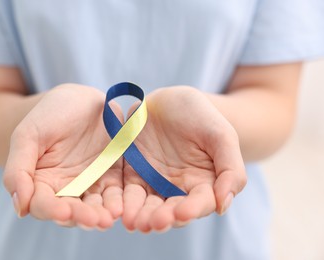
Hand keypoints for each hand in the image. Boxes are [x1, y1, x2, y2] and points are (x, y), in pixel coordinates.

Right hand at [3, 84, 123, 229]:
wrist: (80, 99)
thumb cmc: (49, 114)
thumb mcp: (28, 135)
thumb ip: (18, 169)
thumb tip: (20, 207)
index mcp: (41, 182)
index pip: (43, 205)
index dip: (52, 211)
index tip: (64, 212)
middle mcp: (65, 189)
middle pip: (71, 212)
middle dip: (82, 217)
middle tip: (95, 220)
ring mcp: (90, 184)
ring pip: (94, 207)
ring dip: (101, 215)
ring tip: (109, 218)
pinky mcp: (111, 176)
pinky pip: (115, 193)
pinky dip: (118, 202)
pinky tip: (122, 206)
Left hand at [122, 86, 246, 232]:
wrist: (170, 99)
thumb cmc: (200, 115)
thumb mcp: (221, 135)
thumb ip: (230, 169)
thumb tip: (224, 205)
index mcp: (204, 183)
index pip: (200, 202)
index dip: (192, 209)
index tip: (183, 213)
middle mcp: (178, 188)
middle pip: (171, 210)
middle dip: (163, 218)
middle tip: (154, 223)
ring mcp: (154, 182)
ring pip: (148, 205)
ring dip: (141, 215)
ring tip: (134, 222)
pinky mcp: (133, 174)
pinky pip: (127, 190)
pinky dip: (123, 201)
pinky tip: (119, 209)